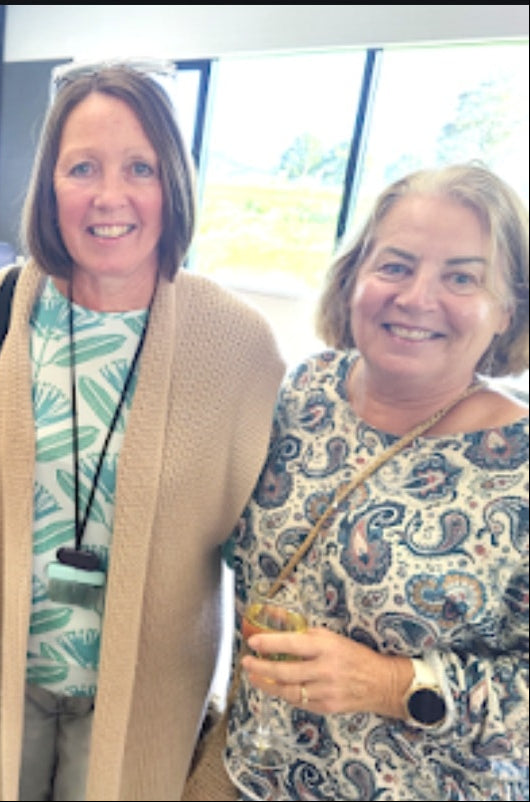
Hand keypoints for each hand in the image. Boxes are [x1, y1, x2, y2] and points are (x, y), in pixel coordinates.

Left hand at [242, 626, 412, 718]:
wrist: (381, 682)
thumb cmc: (354, 655)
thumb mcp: (332, 637)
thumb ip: (307, 634)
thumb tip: (280, 626)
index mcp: (327, 647)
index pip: (292, 643)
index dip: (270, 643)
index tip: (253, 642)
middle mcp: (325, 669)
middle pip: (285, 671)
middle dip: (261, 667)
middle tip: (246, 663)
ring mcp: (325, 691)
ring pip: (288, 691)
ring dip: (267, 684)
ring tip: (254, 677)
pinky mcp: (326, 707)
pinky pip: (299, 702)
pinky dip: (285, 695)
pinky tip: (275, 688)